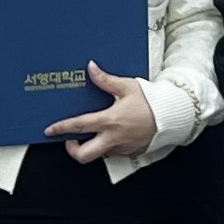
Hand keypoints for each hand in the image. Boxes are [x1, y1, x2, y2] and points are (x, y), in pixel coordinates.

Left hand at [46, 61, 160, 164]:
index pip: (79, 126)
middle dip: (72, 150)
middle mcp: (113, 138)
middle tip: (71, 140)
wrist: (173, 116)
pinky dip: (108, 146)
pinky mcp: (130, 152)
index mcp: (109, 120)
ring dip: (92, 146)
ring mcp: (121, 148)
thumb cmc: (152, 101)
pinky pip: (113, 153)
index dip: (61, 128)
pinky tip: (112, 135)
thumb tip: (91, 68)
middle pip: (84, 155)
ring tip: (93, 134)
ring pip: (99, 154)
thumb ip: (106, 80)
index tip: (50, 130)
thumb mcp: (127, 87)